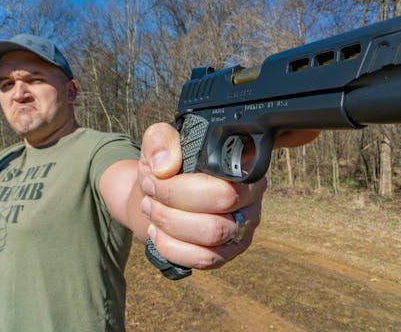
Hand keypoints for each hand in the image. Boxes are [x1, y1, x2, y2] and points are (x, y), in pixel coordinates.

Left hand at [139, 123, 266, 268]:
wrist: (157, 194)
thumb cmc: (167, 166)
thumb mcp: (159, 142)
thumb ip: (160, 140)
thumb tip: (165, 167)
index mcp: (244, 167)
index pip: (226, 187)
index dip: (185, 187)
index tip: (156, 177)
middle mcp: (251, 200)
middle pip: (220, 212)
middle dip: (174, 206)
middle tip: (150, 193)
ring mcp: (242, 230)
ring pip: (212, 238)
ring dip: (171, 225)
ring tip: (150, 209)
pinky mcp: (226, 254)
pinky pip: (204, 260)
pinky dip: (173, 247)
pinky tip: (157, 232)